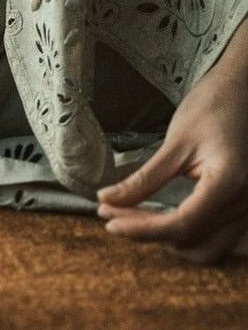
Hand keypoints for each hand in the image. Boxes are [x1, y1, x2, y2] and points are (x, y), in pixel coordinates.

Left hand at [96, 48, 247, 263]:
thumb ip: (145, 178)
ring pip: (207, 248)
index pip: (182, 224)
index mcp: (227, 185)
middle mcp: (243, 206)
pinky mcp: (243, 209)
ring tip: (130, 218)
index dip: (141, 228)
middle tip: (110, 214)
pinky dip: (187, 236)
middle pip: (191, 240)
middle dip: (148, 232)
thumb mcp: (175, 142)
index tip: (107, 219)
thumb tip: (108, 199)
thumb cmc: (211, 109)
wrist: (244, 95)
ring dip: (168, 240)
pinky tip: (159, 221)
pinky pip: (217, 239)